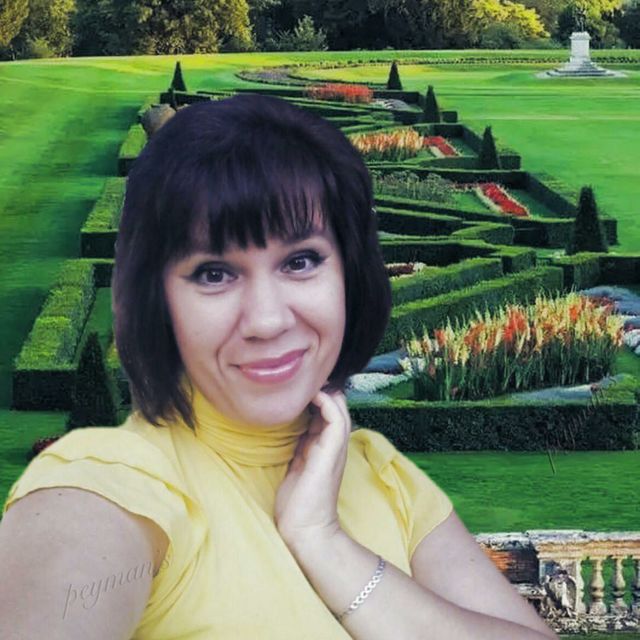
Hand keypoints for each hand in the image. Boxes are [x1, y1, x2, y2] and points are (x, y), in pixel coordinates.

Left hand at [274, 389, 350, 550]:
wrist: (305, 530)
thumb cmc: (297, 503)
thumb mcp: (296, 465)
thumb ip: (300, 446)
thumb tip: (293, 426)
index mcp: (324, 448)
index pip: (326, 413)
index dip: (316, 397)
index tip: (299, 385)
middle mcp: (333, 445)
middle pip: (336, 406)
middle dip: (322, 389)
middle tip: (304, 377)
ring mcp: (335, 448)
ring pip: (340, 408)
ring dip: (326, 391)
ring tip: (310, 381)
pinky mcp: (332, 452)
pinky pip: (336, 419)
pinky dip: (327, 403)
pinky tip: (313, 395)